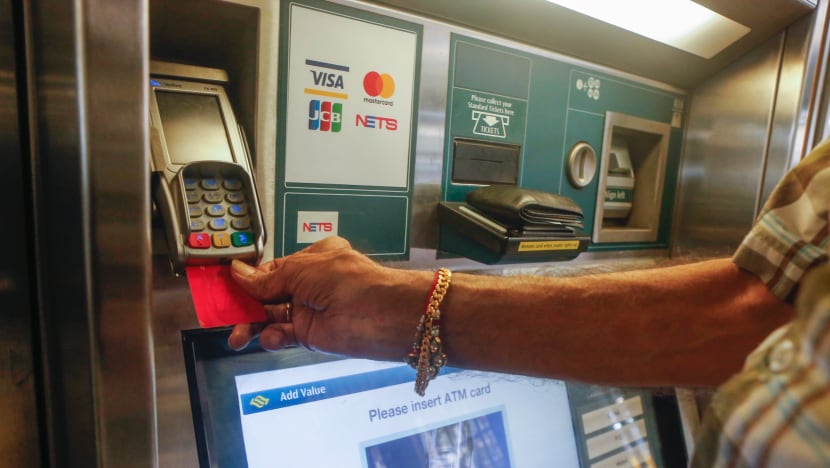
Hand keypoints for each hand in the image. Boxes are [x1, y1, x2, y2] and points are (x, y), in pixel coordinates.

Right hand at [227, 236, 430, 360]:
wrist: (384, 315)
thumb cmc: (351, 281)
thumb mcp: (302, 270)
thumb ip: (268, 278)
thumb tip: (238, 273)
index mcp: (313, 259)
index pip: (272, 269)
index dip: (248, 278)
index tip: (225, 286)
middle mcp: (310, 283)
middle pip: (267, 294)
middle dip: (245, 304)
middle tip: (223, 315)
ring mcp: (310, 309)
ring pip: (271, 316)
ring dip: (252, 325)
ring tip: (237, 335)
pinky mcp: (312, 334)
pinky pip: (283, 335)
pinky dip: (271, 338)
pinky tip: (267, 338)